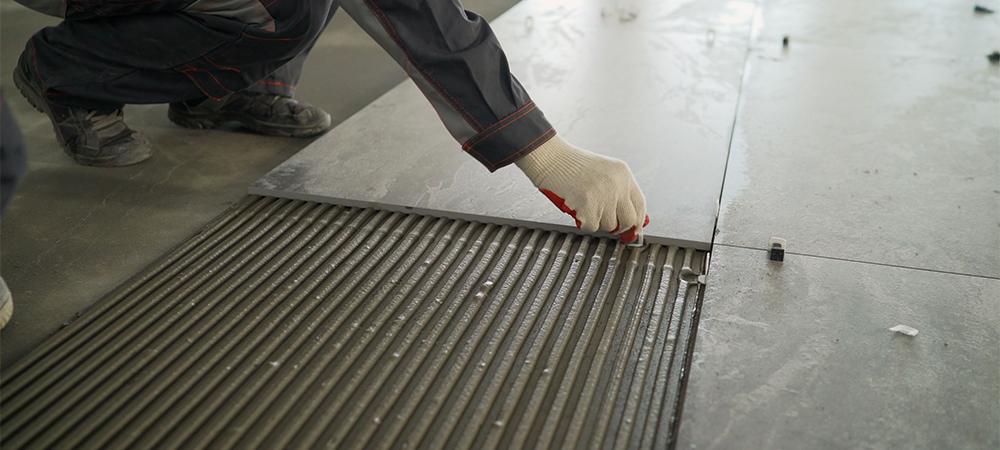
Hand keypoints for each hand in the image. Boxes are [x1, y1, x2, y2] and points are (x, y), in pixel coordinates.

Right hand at [515, 134, 648, 242]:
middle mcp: (617, 184)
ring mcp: (604, 195)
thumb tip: (631, 221)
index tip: (633, 230)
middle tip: (606, 222)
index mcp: (623, 174)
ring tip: (585, 205)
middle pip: (629, 220)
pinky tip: (577, 206)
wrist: (551, 158)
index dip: (637, 221)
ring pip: (608, 226)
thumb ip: (618, 193)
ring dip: (595, 221)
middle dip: (618, 227)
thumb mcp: (603, 173)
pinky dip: (582, 222)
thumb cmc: (571, 166)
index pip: (640, 204)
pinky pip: (591, 227)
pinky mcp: (589, 205)